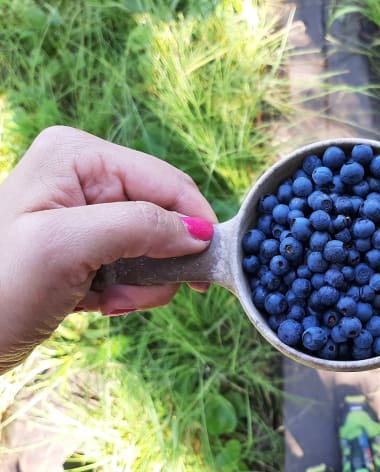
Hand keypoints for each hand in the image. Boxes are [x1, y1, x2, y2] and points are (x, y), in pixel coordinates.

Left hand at [0, 126, 217, 371]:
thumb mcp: (67, 247)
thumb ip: (140, 227)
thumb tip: (202, 232)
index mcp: (78, 156)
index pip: (166, 181)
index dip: (194, 221)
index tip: (208, 267)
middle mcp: (84, 176)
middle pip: (163, 213)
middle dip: (160, 258)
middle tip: (136, 293)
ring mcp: (86, 211)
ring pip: (155, 244)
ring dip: (143, 281)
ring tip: (108, 301)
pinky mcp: (87, 245)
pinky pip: (136, 263)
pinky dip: (127, 290)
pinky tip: (98, 303)